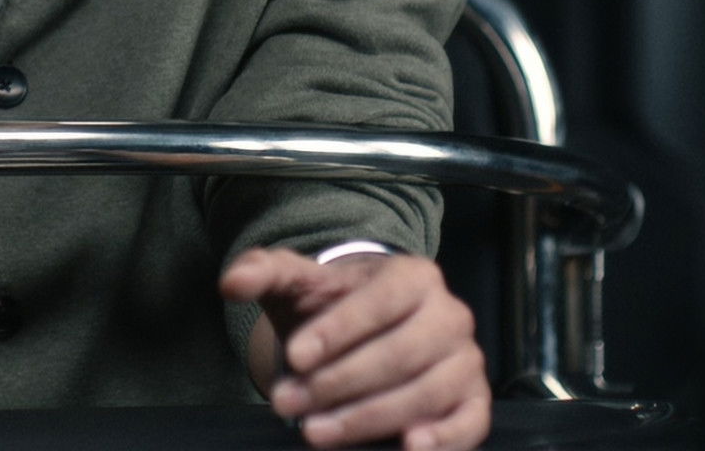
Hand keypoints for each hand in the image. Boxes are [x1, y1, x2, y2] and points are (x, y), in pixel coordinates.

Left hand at [219, 247, 488, 450]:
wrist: (369, 330)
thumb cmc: (335, 307)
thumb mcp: (298, 284)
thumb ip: (263, 272)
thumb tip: (231, 282)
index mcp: (414, 276)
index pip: (381, 302)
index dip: (338, 330)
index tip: (295, 355)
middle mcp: (449, 316)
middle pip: (399, 354)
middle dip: (338, 382)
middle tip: (287, 401)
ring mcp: (465, 361)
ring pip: (424, 393)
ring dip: (366, 417)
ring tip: (314, 431)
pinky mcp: (473, 402)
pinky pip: (469, 424)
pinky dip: (443, 439)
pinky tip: (406, 447)